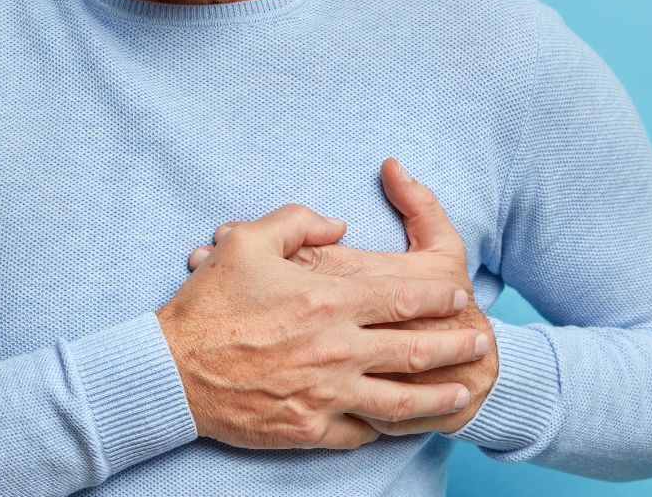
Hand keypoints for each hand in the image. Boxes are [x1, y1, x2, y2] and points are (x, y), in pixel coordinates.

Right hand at [187, 158, 497, 436]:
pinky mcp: (308, 428)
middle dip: (455, 345)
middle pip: (414, 349)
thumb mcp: (247, 241)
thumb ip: (298, 220)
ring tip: (462, 392)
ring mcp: (325, 393)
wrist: (170, 371)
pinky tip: (399, 423)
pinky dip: (384, 427)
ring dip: (438, 395)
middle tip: (480, 342)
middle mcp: (336, 350)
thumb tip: (338, 223)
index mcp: (328, 301)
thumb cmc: (208, 304)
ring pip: (399, 398)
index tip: (459, 295)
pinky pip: (359, 431)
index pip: (402, 298)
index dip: (437, 297)